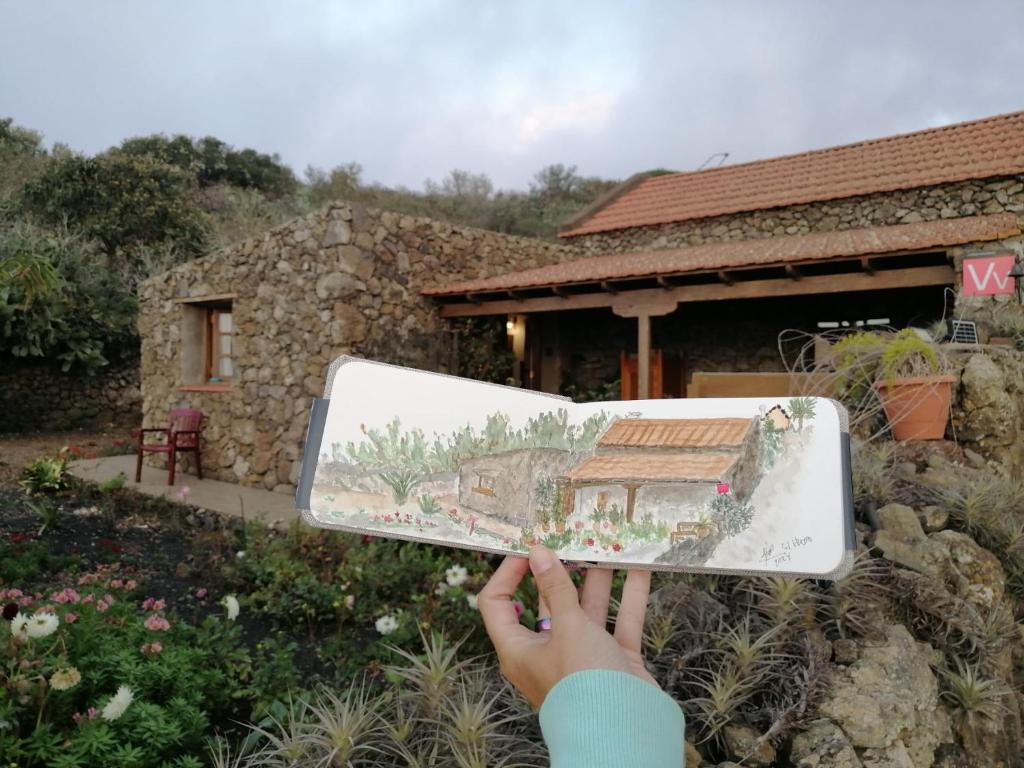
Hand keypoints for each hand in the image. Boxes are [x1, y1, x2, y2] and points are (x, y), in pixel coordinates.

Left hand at [478, 545, 658, 707]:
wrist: (625, 732)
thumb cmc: (583, 684)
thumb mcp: (567, 628)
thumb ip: (556, 587)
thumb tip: (539, 553)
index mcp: (519, 648)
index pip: (498, 603)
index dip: (508, 573)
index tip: (528, 547)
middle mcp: (547, 651)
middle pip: (548, 602)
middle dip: (561, 570)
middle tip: (571, 538)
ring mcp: (582, 657)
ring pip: (587, 609)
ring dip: (597, 579)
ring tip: (605, 545)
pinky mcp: (614, 661)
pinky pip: (620, 622)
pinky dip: (629, 597)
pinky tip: (640, 568)